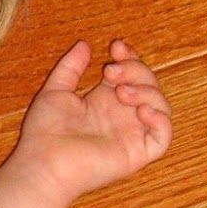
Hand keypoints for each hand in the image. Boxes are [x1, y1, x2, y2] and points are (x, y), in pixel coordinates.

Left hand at [13, 37, 171, 207]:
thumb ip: (70, 67)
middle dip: (135, 69)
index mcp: (105, 101)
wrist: (43, 163)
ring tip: (120, 90)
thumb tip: (85, 44)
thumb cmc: (44, 132)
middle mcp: (122, 116)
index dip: (130, 56)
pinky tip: (141, 110)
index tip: (116, 47)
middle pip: (148, 84)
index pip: (130, 72)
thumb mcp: (55, 90)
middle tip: (111, 71)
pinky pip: (163, 137)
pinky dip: (160, 119)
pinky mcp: (137, 154)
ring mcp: (132, 135)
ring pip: (160, 106)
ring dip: (146, 90)